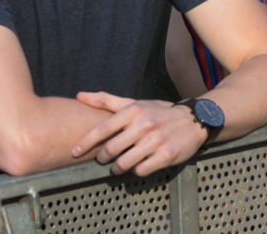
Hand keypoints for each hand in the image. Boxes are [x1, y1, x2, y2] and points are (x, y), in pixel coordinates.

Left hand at [71, 93, 207, 175]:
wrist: (192, 120)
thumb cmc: (157, 113)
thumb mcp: (134, 103)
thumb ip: (107, 100)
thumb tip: (79, 95)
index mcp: (134, 111)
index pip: (104, 128)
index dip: (87, 142)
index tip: (74, 152)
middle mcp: (144, 125)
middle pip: (112, 149)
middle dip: (103, 157)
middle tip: (103, 159)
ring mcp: (156, 141)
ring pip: (124, 163)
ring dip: (117, 168)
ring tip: (118, 165)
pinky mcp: (166, 156)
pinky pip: (141, 170)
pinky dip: (136, 171)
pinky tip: (138, 165)